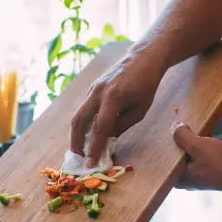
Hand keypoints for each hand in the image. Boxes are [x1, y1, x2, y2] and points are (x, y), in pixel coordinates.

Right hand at [70, 51, 164, 166]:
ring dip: (76, 134)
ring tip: (79, 149)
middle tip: (78, 158)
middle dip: (76, 142)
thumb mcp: (139, 110)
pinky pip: (83, 109)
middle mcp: (98, 92)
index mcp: (113, 98)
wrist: (143, 58)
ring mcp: (92, 89)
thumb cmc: (146, 84)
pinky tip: (87, 134)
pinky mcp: (91, 88)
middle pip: (78, 121)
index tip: (90, 164)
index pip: (99, 128)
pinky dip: (83, 123)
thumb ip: (121, 125)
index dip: (94, 148)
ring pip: (77, 115)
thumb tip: (105, 140)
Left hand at [172, 121, 221, 190]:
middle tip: (180, 126)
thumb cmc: (221, 163)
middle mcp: (189, 180)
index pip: (167, 160)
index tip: (168, 130)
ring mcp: (201, 176)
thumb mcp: (197, 145)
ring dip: (192, 141)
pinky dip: (203, 145)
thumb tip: (174, 126)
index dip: (167, 144)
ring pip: (191, 155)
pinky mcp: (213, 171)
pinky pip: (202, 156)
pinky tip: (205, 133)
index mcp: (180, 179)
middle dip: (180, 141)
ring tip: (192, 127)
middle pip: (178, 156)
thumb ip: (182, 136)